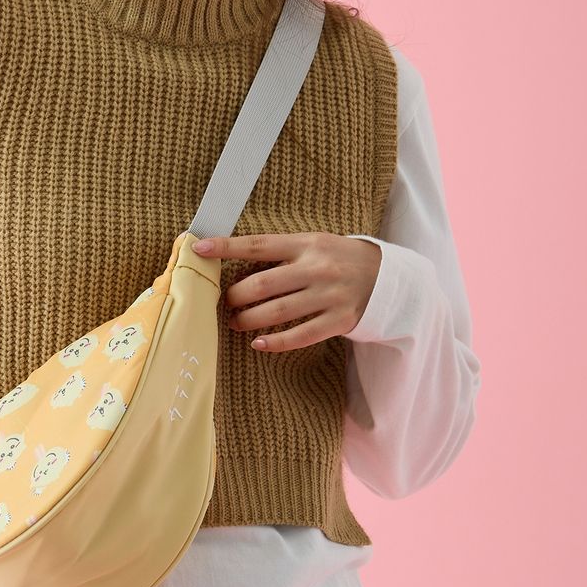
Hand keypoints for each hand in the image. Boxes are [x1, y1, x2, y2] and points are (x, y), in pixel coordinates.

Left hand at [191, 232, 380, 351]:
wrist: (388, 277)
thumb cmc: (339, 257)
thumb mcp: (313, 243)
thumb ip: (281, 253)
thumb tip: (235, 265)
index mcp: (306, 244)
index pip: (258, 245)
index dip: (226, 247)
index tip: (198, 249)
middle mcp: (316, 268)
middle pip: (261, 284)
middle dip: (234, 296)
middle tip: (225, 302)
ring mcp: (329, 296)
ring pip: (276, 312)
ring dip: (248, 320)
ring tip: (235, 322)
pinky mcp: (339, 321)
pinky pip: (300, 336)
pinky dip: (275, 342)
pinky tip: (258, 344)